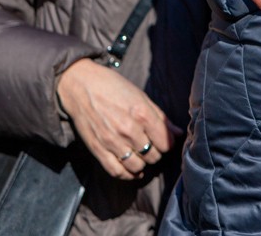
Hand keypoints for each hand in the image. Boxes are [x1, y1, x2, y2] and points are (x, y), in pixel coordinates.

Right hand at [57, 59, 180, 179]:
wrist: (82, 86)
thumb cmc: (114, 88)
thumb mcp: (142, 97)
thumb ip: (161, 117)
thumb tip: (178, 133)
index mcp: (142, 114)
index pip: (165, 142)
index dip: (168, 144)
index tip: (165, 141)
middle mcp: (128, 130)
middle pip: (153, 155)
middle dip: (156, 153)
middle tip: (152, 147)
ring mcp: (112, 141)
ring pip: (137, 166)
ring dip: (143, 164)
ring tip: (142, 156)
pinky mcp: (98, 149)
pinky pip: (116, 171)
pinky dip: (127, 175)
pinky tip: (132, 171)